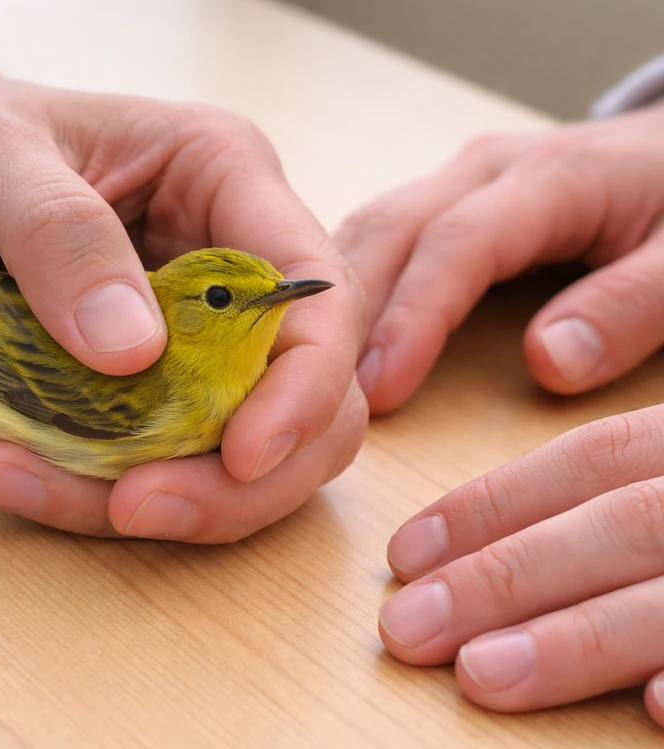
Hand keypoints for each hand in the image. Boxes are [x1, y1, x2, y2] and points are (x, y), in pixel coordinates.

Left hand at [0, 0, 366, 541]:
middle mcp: (216, 283)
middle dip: (227, 485)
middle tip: (131, 508)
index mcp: (224, 190)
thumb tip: (136, 354)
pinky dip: (43, 487)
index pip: (316, 302)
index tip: (242, 457)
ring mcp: (169, 353)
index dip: (304, 390)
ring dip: (112, 501)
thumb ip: (62, 238)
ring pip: (203, 466)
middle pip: (292, 411)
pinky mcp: (114, 405)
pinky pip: (108, 475)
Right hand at [336, 104, 663, 413]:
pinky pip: (379, 235)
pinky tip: (326, 330)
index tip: (381, 391)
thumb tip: (548, 363)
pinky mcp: (447, 197)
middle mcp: (487, 170)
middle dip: (347, 314)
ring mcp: (460, 180)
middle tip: (315, 392)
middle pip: (393, 229)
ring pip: (372, 227)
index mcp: (550, 178)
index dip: (413, 318)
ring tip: (304, 370)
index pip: (458, 245)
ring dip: (334, 299)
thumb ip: (630, 306)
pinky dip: (346, 284)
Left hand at [378, 405, 663, 727]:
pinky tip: (651, 710)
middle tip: (405, 629)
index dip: (493, 505)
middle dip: (502, 577)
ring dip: (575, 639)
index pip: (594, 459)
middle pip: (619, 527)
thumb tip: (488, 509)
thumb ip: (620, 481)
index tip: (403, 553)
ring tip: (480, 675)